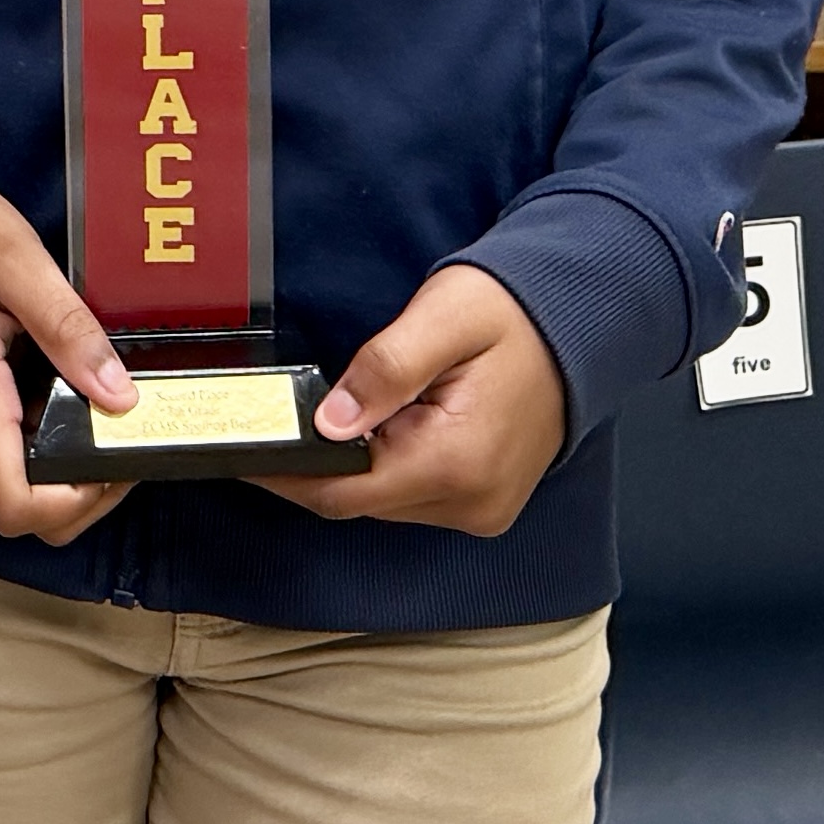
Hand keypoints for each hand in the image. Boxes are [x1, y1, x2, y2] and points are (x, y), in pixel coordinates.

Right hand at [0, 178, 133, 542]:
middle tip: (117, 427)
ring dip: (54, 469)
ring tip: (85, 405)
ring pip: (3, 490)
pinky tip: (45, 399)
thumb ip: (69, 328)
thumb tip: (120, 397)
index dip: (77, 502)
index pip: (16, 506)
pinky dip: (26, 450)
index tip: (115, 457)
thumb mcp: (16, 258)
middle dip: (79, 487)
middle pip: (17, 508)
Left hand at [283, 263, 565, 532]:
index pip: (345, 492)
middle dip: (314, 464)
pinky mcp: (483, 501)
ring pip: (381, 501)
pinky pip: (411, 495)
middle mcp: (473, 501)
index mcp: (458, 463)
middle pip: (358, 501)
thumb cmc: (514, 315)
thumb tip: (328, 423)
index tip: (243, 452)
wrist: (580, 328)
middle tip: (274, 419)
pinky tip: (380, 426)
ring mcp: (482, 507)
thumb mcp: (442, 320)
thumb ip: (383, 371)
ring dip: (352, 464)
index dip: (286, 475)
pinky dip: (384, 466)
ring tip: (340, 411)